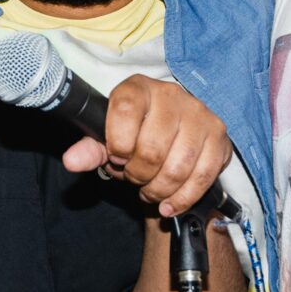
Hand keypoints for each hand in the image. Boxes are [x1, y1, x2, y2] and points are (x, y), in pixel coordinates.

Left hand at [60, 75, 229, 217]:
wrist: (173, 137)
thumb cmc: (135, 136)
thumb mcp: (108, 140)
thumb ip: (90, 149)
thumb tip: (72, 160)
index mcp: (138, 88)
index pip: (124, 111)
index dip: (117, 144)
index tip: (117, 158)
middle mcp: (171, 95)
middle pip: (152, 148)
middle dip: (138, 174)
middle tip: (134, 178)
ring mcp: (199, 114)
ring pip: (178, 166)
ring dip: (159, 189)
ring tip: (150, 190)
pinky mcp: (219, 135)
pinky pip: (202, 177)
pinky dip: (182, 198)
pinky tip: (168, 203)